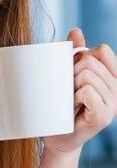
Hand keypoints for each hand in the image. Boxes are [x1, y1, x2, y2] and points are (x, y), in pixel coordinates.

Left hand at [43, 29, 115, 156]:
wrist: (56, 137)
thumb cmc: (60, 105)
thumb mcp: (67, 76)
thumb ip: (75, 54)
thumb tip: (75, 30)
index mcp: (112, 77)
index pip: (101, 50)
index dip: (81, 57)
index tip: (72, 74)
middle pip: (90, 62)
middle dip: (71, 74)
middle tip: (68, 93)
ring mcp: (113, 104)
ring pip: (86, 76)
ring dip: (70, 88)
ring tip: (69, 102)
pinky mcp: (104, 116)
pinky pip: (86, 91)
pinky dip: (74, 98)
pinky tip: (73, 109)